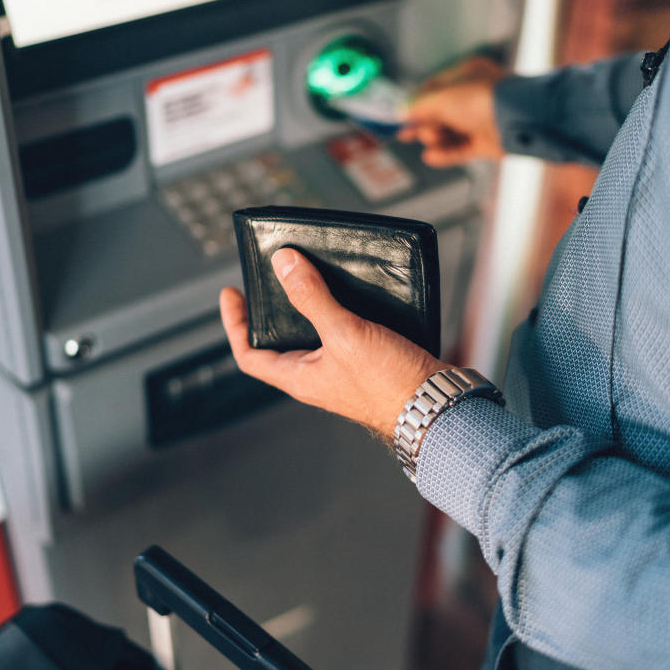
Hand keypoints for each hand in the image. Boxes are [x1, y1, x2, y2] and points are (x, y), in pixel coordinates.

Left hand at [220, 248, 449, 434]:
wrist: (438, 405)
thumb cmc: (390, 385)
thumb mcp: (345, 335)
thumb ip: (312, 298)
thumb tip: (284, 264)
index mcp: (300, 377)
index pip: (250, 355)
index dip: (234, 324)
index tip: (231, 293)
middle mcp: (318, 375)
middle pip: (282, 340)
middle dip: (274, 307)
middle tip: (273, 275)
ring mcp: (344, 369)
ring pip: (316, 332)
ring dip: (311, 303)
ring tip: (311, 272)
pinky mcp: (370, 360)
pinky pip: (346, 330)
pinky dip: (344, 307)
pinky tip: (354, 288)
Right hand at [397, 56, 507, 166]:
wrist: (517, 119)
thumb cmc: (485, 98)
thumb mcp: (443, 98)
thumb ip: (420, 106)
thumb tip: (402, 112)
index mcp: (466, 75)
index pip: (433, 89)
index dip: (416, 104)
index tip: (401, 118)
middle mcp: (474, 96)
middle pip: (439, 113)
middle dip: (427, 124)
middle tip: (415, 132)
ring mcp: (481, 120)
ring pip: (449, 132)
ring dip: (436, 139)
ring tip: (433, 142)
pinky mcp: (486, 142)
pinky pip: (461, 149)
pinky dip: (446, 154)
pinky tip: (431, 156)